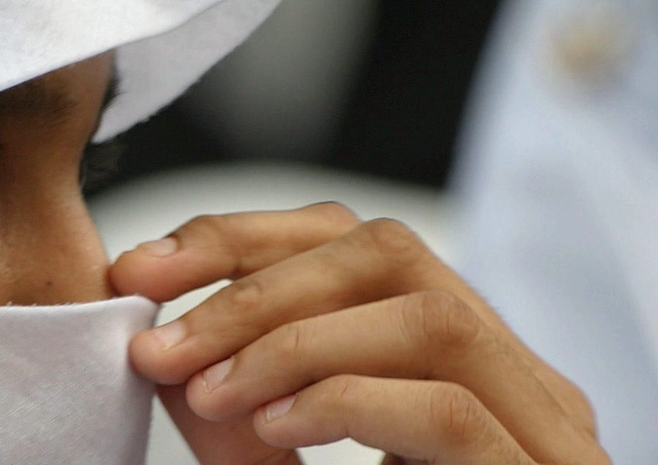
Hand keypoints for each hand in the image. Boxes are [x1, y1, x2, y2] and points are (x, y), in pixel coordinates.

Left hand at [109, 203, 608, 464]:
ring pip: (429, 316)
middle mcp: (514, 380)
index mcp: (453, 362)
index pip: (349, 243)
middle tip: (160, 345)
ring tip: (208, 392)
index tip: (140, 272)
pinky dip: (344, 401)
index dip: (239, 240)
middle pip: (388, 254)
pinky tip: (275, 427)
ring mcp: (543, 433)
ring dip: (290, 342)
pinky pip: (447, 411)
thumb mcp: (283, 461)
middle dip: (252, 286)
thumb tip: (164, 346)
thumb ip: (241, 409)